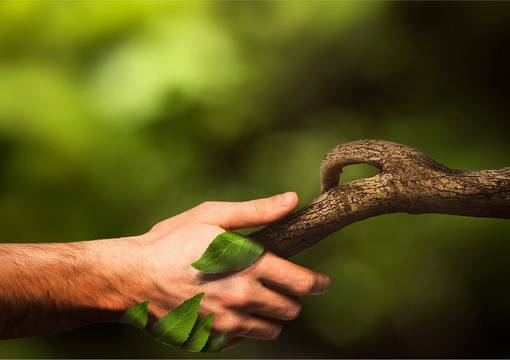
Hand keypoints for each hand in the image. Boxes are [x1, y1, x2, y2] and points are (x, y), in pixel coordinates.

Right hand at [116, 192, 329, 343]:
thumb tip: (291, 200)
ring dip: (270, 316)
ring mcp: (227, 323)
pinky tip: (226, 309)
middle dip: (291, 298)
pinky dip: (242, 327)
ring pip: (270, 328)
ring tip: (253, 298)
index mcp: (249, 266)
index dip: (318, 283)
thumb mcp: (212, 216)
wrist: (132, 277)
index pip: (302, 283)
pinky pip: (242, 339)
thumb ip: (256, 212)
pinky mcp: (211, 339)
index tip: (322, 283)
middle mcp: (243, 298)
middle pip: (290, 309)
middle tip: (279, 286)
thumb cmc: (171, 241)